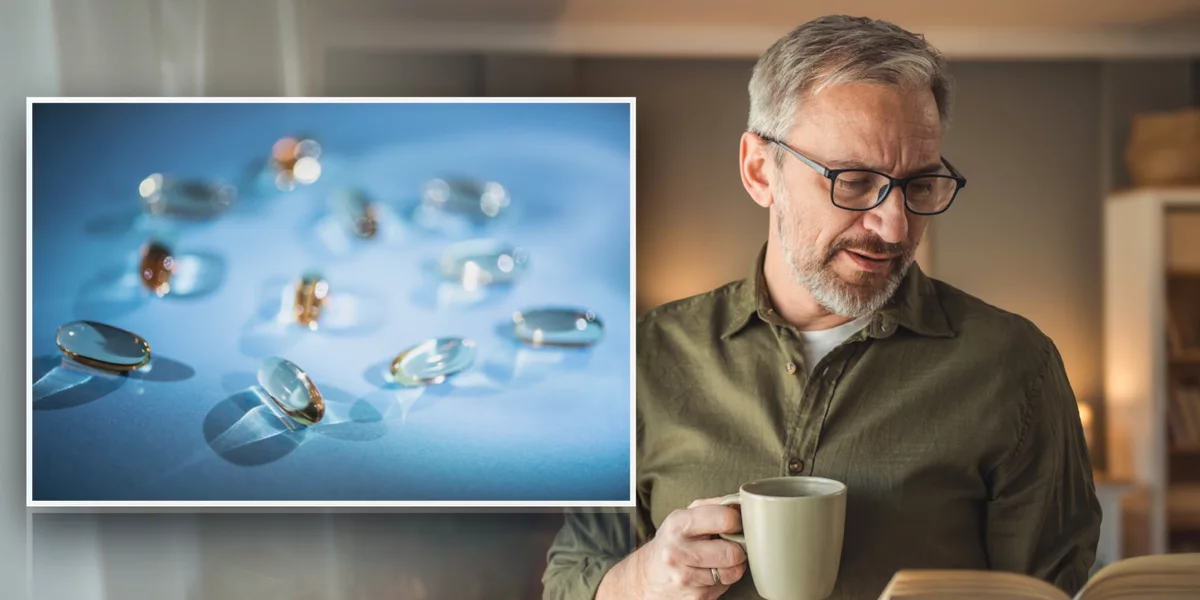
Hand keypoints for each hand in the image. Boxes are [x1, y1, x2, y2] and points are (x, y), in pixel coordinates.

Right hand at [602, 496, 747, 599]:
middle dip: (738, 548)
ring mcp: (686, 578)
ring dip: (733, 566)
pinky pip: (726, 586)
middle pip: (732, 552)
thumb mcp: (684, 516)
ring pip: (733, 572)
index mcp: (678, 524)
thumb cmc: (672, 541)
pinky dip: (723, 580)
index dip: (737, 521)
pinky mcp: (695, 597)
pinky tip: (709, 573)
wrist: (647, 575)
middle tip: (730, 545)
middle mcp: (678, 552)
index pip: (724, 519)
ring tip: (719, 559)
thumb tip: (742, 502)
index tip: (736, 523)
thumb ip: (714, 505)